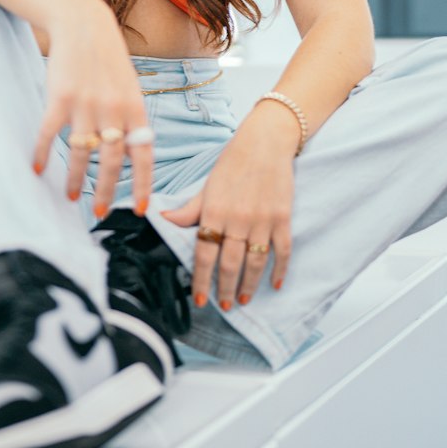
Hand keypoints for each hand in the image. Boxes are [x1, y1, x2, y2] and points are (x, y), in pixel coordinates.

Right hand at [32, 0, 151, 217]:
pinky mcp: (60, 98)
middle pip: (112, 161)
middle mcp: (113, 110)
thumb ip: (131, 117)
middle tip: (98, 212)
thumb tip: (132, 150)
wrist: (83, 24)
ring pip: (82, 153)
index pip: (143, 155)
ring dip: (75, 179)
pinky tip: (39, 168)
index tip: (139, 209)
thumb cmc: (107, 58)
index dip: (142, 185)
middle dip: (105, 191)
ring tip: (70, 196)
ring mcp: (86, 105)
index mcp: (135, 108)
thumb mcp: (129, 86)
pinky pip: (51, 134)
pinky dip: (44, 153)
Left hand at [162, 121, 294, 308]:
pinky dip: (280, 270)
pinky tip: (276, 284)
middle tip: (224, 306)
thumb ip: (189, 209)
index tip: (199, 299)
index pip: (204, 253)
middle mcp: (237, 219)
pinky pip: (282, 251)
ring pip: (255, 262)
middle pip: (230, 263)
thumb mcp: (207, 185)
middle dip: (225, 288)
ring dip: (249, 285)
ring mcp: (262, 220)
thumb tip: (163, 218)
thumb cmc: (233, 162)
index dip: (201, 279)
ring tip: (243, 299)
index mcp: (214, 211)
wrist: (265, 141)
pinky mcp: (282, 218)